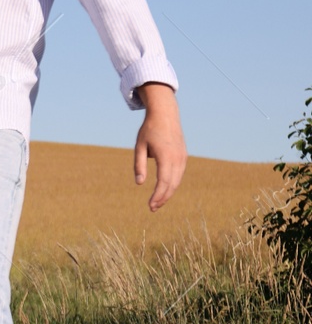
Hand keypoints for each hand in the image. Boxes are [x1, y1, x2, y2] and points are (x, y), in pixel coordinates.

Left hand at [133, 82, 185, 211]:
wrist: (165, 115)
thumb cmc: (149, 130)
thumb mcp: (139, 146)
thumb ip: (139, 165)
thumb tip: (139, 183)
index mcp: (166, 156)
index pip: (163, 182)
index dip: (157, 196)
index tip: (150, 205)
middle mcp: (177, 158)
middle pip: (172, 184)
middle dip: (162, 198)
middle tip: (152, 208)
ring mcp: (183, 157)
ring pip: (177, 181)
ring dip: (168, 193)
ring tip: (157, 203)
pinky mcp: (183, 156)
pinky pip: (179, 174)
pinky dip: (172, 184)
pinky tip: (164, 190)